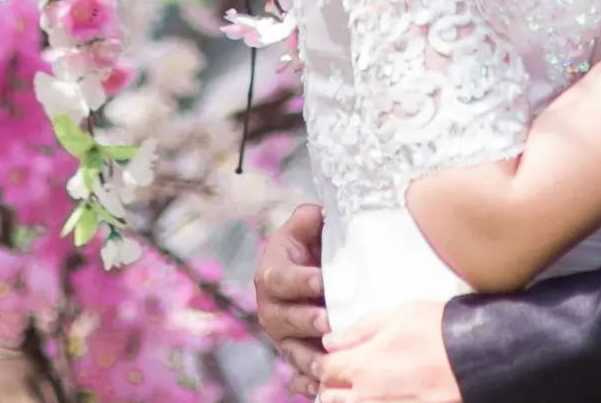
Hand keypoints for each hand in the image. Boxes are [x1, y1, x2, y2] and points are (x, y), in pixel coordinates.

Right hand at [255, 204, 330, 393]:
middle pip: (284, 319)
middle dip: (307, 322)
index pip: (280, 279)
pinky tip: (321, 390)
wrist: (313, 269)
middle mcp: (271, 307)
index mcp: (271, 274)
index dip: (299, 280)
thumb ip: (309, 219)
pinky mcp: (295, 355)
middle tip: (329, 324)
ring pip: (290, 350)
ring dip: (308, 358)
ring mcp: (282, 335)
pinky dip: (308, 383)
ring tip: (328, 363)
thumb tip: (317, 215)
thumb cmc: (314, 244)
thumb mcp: (308, 226)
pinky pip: (297, 374)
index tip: (320, 280)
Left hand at [321, 302, 458, 402]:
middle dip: (331, 387)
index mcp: (360, 365)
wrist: (476, 359)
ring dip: (347, 400)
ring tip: (361, 391)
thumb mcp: (396, 315)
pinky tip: (381, 396)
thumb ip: (358, 330)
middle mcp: (364, 397)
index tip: (330, 359)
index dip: (324, 363)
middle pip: (330, 398)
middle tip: (342, 378)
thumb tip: (328, 340)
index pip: (324, 369)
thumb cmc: (437, 330)